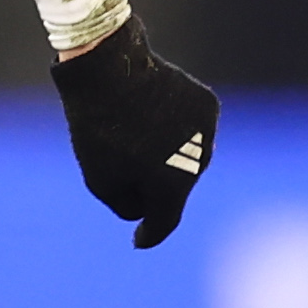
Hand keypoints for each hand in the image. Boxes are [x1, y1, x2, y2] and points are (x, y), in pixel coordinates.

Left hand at [51, 15, 218, 248]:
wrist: (110, 67)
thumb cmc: (100, 128)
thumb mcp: (99, 180)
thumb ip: (126, 205)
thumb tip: (147, 207)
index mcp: (173, 187)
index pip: (164, 222)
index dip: (148, 235)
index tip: (138, 240)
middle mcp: (199, 163)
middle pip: (175, 189)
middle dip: (152, 187)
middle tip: (123, 169)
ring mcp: (207, 132)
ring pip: (186, 159)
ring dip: (167, 158)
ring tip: (137, 136)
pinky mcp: (208, 105)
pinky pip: (192, 130)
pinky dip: (177, 130)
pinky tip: (154, 115)